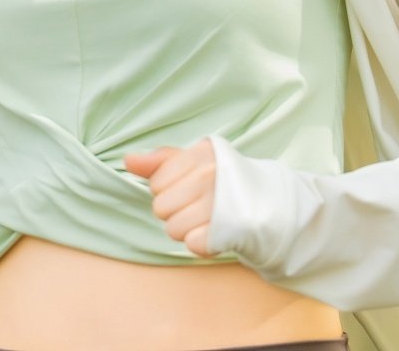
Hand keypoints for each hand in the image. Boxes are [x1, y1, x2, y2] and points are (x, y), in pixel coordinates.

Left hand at [123, 138, 218, 256]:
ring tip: (206, 218)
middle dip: (175, 210)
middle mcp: (211, 175)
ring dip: (186, 229)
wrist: (269, 201)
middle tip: (197, 205)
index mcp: (201, 154)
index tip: (188, 187)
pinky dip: (200, 243)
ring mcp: (220, 203)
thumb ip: (159, 161)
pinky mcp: (228, 230)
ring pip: (173, 229)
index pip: (156, 183)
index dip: (167, 189)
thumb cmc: (221, 179)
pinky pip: (191, 245)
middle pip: (161, 208)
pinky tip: (214, 231)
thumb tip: (128, 160)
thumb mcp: (193, 162)